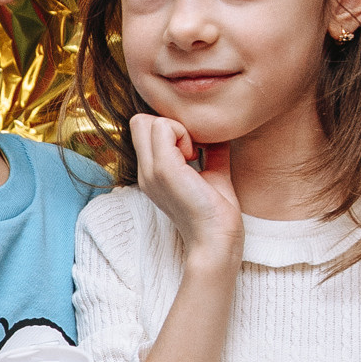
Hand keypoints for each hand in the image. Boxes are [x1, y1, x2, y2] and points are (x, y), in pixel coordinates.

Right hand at [131, 114, 242, 271]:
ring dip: (176, 129)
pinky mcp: (164, 170)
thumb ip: (211, 151)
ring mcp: (151, 171)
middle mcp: (145, 172)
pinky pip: (164, 128)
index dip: (170, 130)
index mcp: (152, 174)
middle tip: (191, 147)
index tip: (193, 149)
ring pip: (149, 121)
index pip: (144, 130)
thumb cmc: (217, 212)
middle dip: (169, 124)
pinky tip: (195, 156)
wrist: (217, 240)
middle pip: (140, 122)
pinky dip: (183, 134)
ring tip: (193, 153)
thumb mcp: (212, 173)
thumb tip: (220, 131)